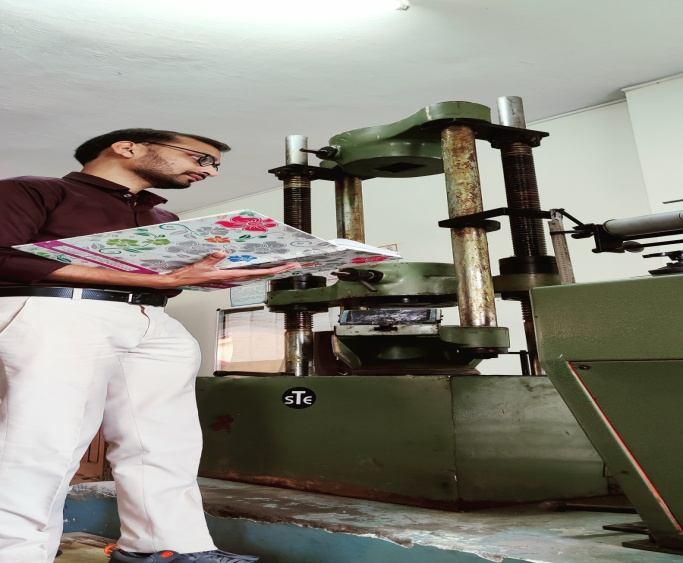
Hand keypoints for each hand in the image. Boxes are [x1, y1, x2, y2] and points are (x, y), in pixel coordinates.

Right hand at [157, 252, 300, 287]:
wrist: (179, 281)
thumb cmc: (189, 275)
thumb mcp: (200, 267)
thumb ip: (211, 260)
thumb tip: (222, 252)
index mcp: (230, 275)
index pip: (256, 273)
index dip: (272, 270)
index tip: (286, 267)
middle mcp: (234, 277)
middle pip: (261, 274)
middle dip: (279, 269)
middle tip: (295, 264)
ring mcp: (232, 277)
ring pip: (256, 273)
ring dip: (271, 270)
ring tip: (286, 265)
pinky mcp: (228, 275)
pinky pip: (247, 272)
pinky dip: (259, 269)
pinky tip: (265, 266)